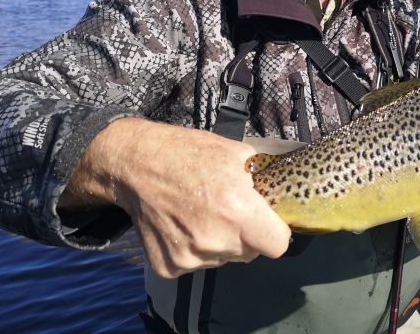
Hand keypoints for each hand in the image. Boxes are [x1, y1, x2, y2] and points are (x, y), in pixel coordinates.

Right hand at [60, 118, 290, 277]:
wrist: (135, 163)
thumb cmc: (188, 153)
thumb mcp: (236, 153)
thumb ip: (264, 177)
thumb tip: (285, 189)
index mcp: (238, 211)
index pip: (278, 246)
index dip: (276, 232)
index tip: (268, 223)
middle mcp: (215, 240)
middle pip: (250, 253)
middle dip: (246, 234)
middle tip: (228, 209)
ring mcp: (190, 257)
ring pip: (223, 258)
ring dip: (219, 241)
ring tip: (201, 212)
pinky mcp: (168, 267)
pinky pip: (196, 263)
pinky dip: (193, 248)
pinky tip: (182, 223)